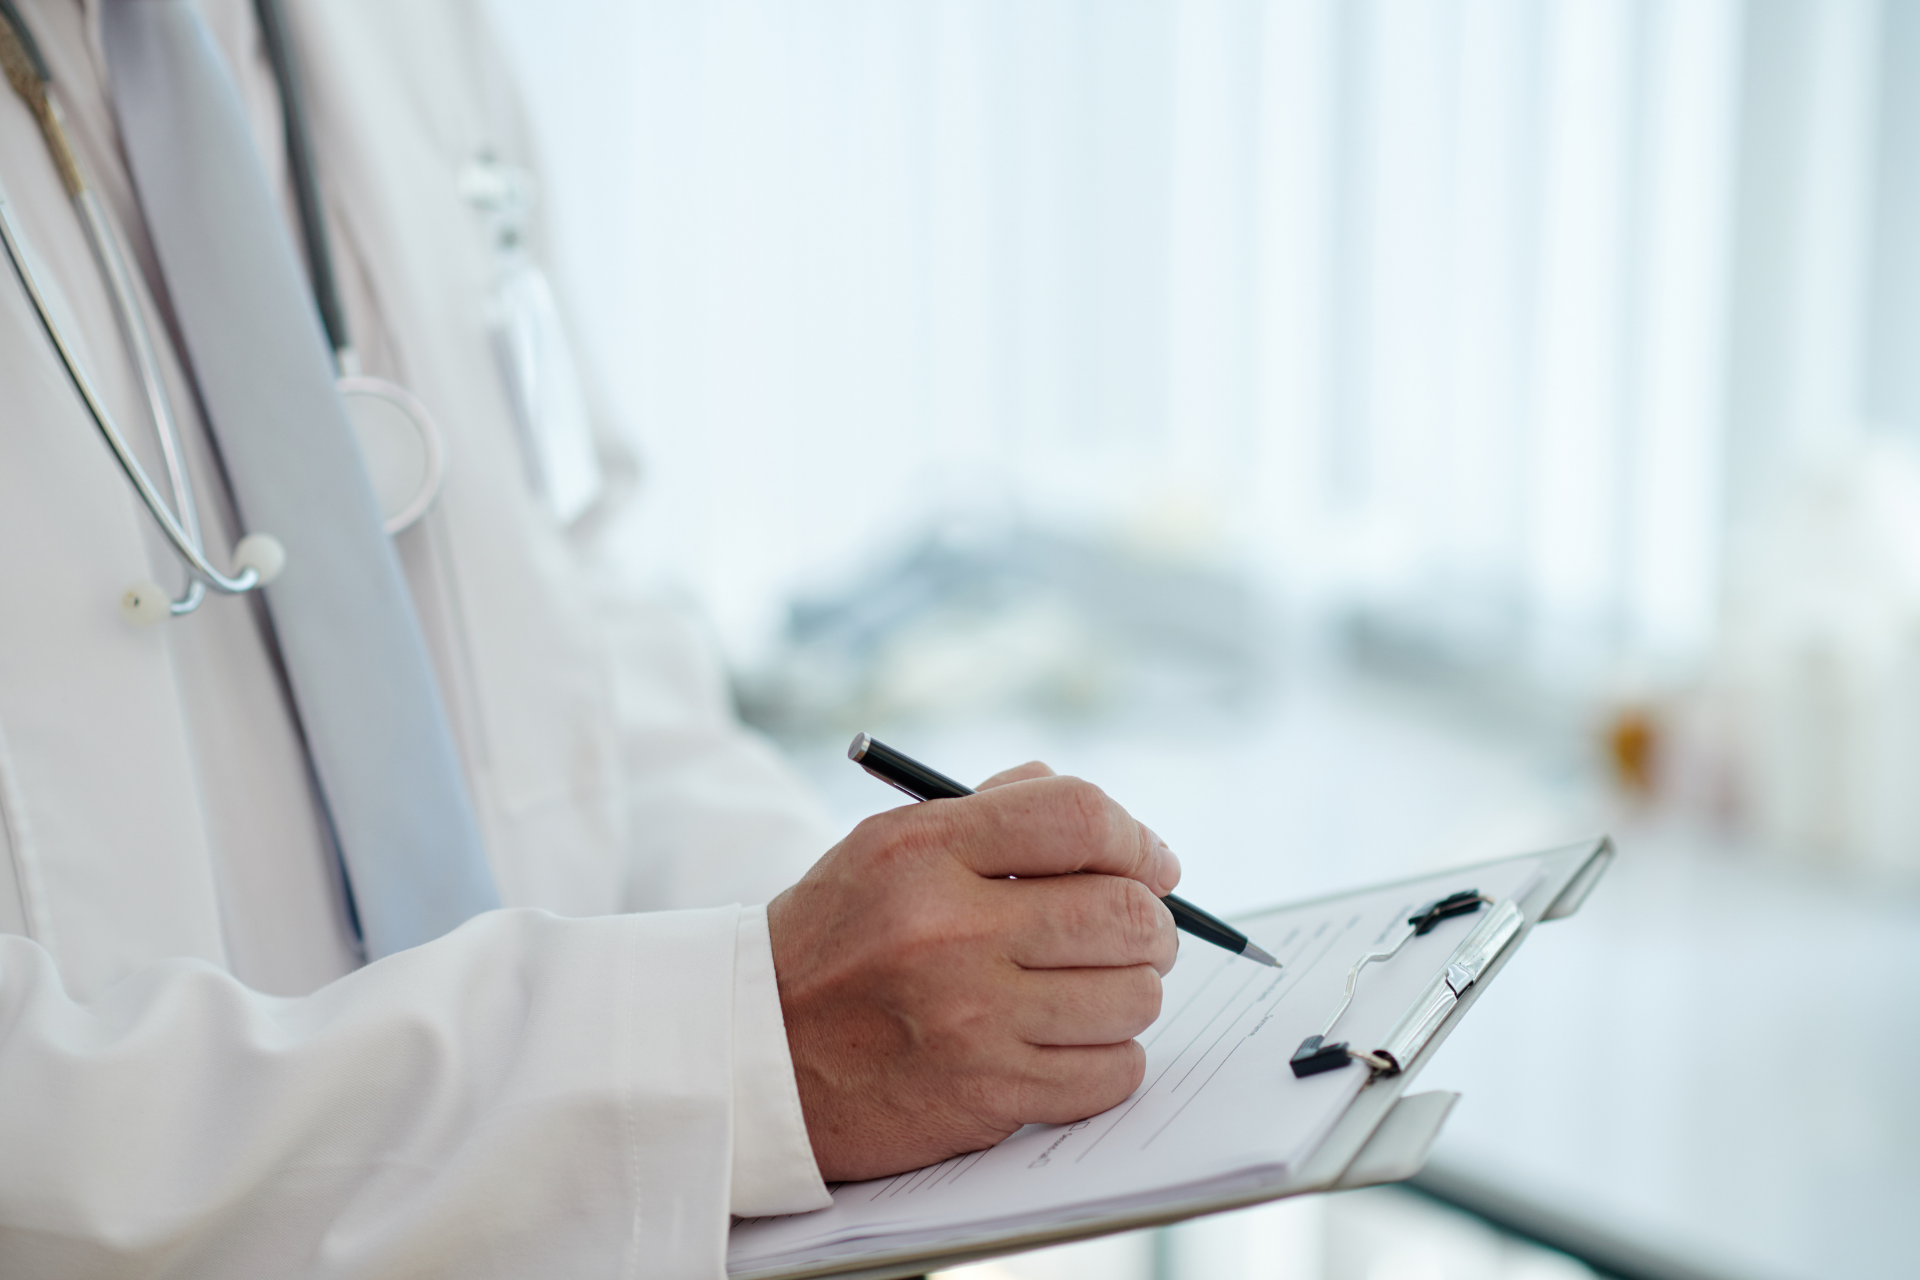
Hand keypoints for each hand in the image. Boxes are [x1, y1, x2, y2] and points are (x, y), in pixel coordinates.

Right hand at [767, 763, 1180, 1182]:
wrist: (752, 1058)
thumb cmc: (833, 945)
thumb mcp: (884, 849)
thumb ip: (989, 814)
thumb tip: (1106, 822)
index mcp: (924, 850)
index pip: (1077, 818)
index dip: (1136, 839)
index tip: (1153, 864)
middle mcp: (949, 928)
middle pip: (1124, 913)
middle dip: (1153, 924)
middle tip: (1142, 934)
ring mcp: (970, 1017)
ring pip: (1132, 997)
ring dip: (1132, 995)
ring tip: (1096, 992)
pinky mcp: (986, 1095)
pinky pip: (1111, 1074)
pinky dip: (1111, 1061)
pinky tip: (1074, 1046)